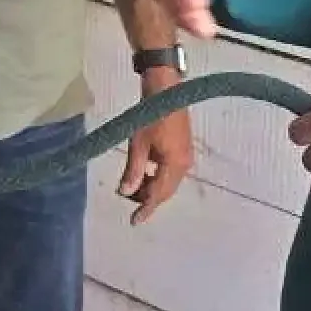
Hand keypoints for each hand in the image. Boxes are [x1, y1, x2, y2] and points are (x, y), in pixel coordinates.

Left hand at [118, 75, 193, 223]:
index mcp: (175, 165)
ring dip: (151, 186)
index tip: (134, 221)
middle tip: (128, 201)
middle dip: (147, 198)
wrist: (165, 89)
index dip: (146, 209)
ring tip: (131, 186)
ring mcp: (185, 156)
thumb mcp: (138, 144)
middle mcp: (184, 164)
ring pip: (167, 181)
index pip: (159, 194)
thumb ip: (133, 170)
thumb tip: (125, 192)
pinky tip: (143, 172)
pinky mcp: (182, 149)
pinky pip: (169, 171)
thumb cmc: (149, 115)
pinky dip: (155, 175)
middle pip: (165, 190)